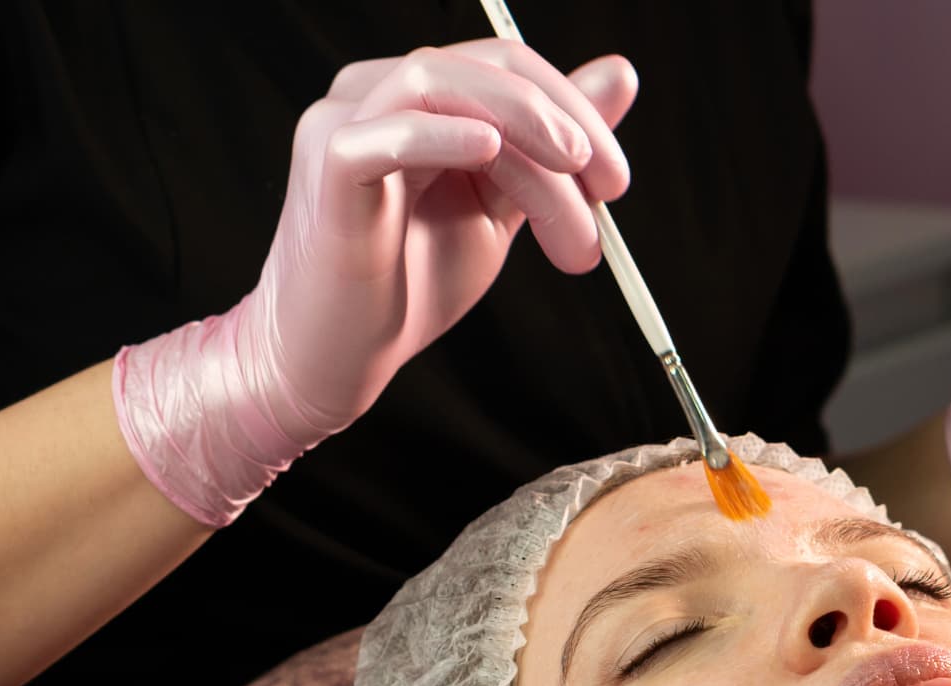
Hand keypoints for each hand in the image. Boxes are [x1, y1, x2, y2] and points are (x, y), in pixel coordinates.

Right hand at [115, 42, 639, 525]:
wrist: (339, 355)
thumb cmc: (411, 282)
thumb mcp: (504, 207)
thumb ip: (555, 145)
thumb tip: (620, 74)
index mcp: (419, 98)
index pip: (506, 65)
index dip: (575, 107)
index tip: (616, 182)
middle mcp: (376, 92)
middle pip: (484, 69)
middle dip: (563, 122)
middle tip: (610, 189)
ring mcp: (346, 122)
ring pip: (443, 85)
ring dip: (525, 133)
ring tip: (572, 191)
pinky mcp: (329, 166)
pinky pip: (391, 131)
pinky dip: (444, 133)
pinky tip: (490, 149)